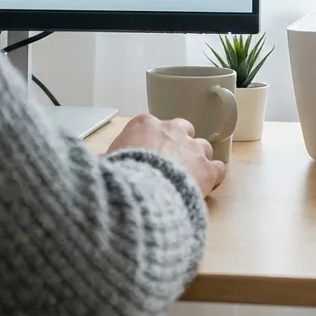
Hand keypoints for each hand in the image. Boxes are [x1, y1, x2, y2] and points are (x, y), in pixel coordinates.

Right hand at [106, 114, 226, 195]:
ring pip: (202, 147)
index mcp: (143, 124)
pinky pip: (219, 168)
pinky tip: (207, 186)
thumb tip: (96, 165)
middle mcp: (171, 129)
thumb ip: (105, 160)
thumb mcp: (104, 162)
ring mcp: (192, 147)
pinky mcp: (208, 168)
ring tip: (189, 177)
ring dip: (197, 159)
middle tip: (170, 163)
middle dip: (178, 143)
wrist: (141, 191)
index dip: (152, 140)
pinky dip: (214, 176)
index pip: (151, 125)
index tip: (148, 153)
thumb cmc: (119, 175)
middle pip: (182, 129)